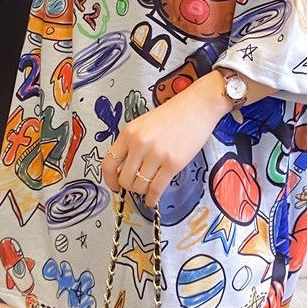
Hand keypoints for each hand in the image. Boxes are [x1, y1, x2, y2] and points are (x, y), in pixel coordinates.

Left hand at [100, 71, 232, 207]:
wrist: (198, 107)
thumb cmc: (172, 115)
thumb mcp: (143, 124)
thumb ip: (132, 143)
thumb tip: (125, 170)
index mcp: (128, 133)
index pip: (109, 163)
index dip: (110, 180)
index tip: (115, 186)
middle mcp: (139, 144)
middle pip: (124, 179)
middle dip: (130, 186)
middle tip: (138, 184)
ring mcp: (156, 154)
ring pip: (139, 186)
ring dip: (143, 191)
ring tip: (149, 188)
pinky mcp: (173, 163)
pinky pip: (156, 189)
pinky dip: (152, 199)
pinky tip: (153, 200)